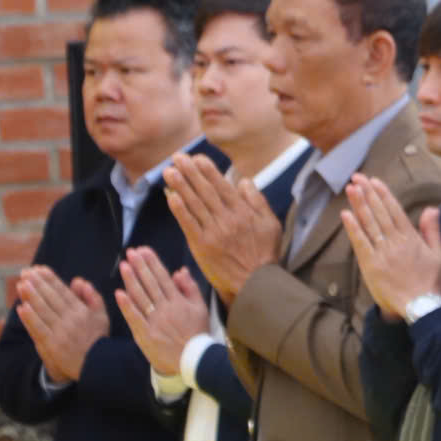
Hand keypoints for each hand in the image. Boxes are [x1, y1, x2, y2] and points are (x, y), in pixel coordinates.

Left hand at [14, 267, 105, 381]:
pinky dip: (30, 318)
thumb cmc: (96, 337)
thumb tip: (78, 281)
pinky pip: (39, 329)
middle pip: (51, 298)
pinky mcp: (51, 345)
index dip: (50, 279)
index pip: (63, 291)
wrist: (95, 365)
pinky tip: (22, 308)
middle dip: (38, 284)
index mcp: (82, 311)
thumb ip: (92, 296)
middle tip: (25, 272)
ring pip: (43, 311)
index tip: (39, 268)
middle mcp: (71, 320)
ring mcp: (61, 332)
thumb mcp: (101, 315)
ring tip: (21, 284)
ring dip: (31, 296)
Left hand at [116, 248, 211, 375]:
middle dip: (140, 266)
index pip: (163, 277)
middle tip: (130, 252)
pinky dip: (126, 305)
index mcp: (179, 301)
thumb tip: (180, 271)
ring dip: (131, 280)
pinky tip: (119, 293)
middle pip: (150, 284)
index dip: (152, 262)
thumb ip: (190, 288)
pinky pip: (134, 317)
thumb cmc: (197, 333)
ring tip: (124, 266)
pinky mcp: (145, 334)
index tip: (144, 250)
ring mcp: (155, 321)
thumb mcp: (201, 308)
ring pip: (141, 297)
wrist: (193, 360)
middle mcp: (166, 308)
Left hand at [164, 153, 281, 301]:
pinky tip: (171, 197)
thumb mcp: (271, 224)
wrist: (255, 282)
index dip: (208, 171)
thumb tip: (243, 181)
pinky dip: (179, 210)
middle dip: (190, 173)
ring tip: (169, 171)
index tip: (197, 158)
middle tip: (177, 157)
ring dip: (181, 186)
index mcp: (243, 212)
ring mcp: (213, 232)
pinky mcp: (202, 246)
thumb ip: (257, 201)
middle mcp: (227, 219)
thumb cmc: (264, 253)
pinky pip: (188, 224)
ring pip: (194, 205)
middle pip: (205, 191)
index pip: (222, 186)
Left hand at [341, 176, 440, 318]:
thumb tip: (431, 208)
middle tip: (357, 177)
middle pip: (379, 213)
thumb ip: (432, 230)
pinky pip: (360, 243)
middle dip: (368, 193)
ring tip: (351, 188)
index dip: (383, 194)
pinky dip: (353, 228)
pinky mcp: (370, 265)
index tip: (374, 181)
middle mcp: (395, 242)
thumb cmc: (431, 282)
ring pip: (369, 224)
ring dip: (359, 204)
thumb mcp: (439, 254)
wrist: (420, 307)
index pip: (395, 210)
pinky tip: (346, 215)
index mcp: (411, 238)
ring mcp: (381, 253)